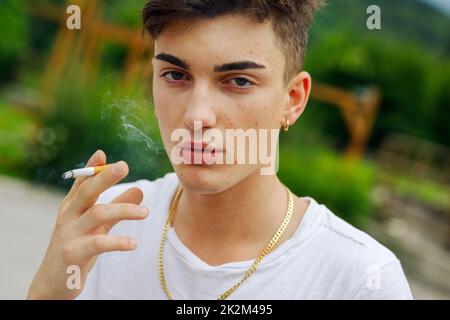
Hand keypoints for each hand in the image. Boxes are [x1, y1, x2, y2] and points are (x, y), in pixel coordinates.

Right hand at [27, 150, 147, 298]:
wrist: (53, 283)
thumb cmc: (77, 247)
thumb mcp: (98, 225)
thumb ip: (117, 206)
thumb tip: (140, 189)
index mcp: (72, 207)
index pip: (81, 182)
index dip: (91, 168)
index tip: (102, 154)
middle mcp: (68, 216)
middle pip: (87, 192)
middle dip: (105, 177)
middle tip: (124, 166)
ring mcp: (69, 234)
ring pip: (97, 214)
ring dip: (123, 210)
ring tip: (145, 213)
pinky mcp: (73, 254)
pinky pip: (98, 244)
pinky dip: (117, 242)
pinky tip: (133, 243)